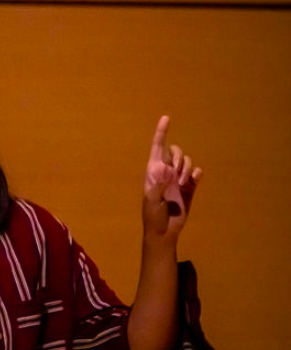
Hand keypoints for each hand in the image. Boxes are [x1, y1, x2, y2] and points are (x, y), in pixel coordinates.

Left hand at [142, 116, 201, 241]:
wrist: (164, 231)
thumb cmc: (153, 216)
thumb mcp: (152, 201)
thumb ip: (157, 185)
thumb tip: (164, 169)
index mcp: (153, 171)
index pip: (157, 147)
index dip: (161, 132)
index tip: (166, 118)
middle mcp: (166, 171)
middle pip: (176, 151)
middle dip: (180, 158)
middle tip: (177, 175)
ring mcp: (178, 179)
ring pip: (187, 162)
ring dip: (188, 169)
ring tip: (183, 184)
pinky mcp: (189, 188)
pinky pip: (197, 174)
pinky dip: (197, 174)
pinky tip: (194, 181)